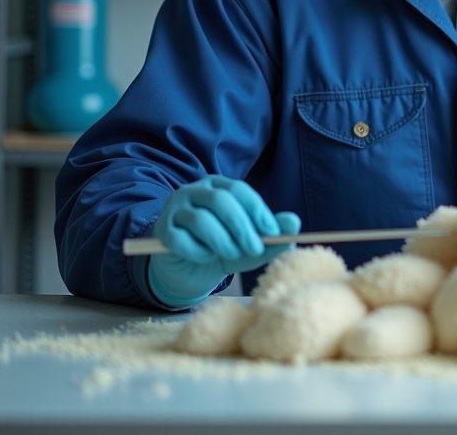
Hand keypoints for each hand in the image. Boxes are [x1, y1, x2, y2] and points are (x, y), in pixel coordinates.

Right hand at [147, 176, 300, 307]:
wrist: (189, 271)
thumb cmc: (223, 250)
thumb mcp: (250, 244)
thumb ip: (271, 235)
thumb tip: (294, 223)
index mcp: (217, 186)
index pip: (238, 190)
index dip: (257, 211)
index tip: (273, 232)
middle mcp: (193, 191)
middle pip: (220, 200)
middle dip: (242, 226)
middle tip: (255, 248)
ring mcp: (174, 209)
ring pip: (200, 220)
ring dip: (222, 241)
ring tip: (231, 255)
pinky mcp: (161, 231)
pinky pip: (180, 240)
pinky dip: (198, 252)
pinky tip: (205, 258)